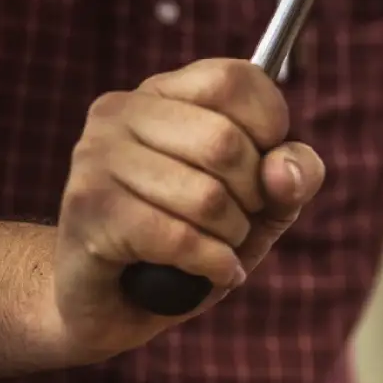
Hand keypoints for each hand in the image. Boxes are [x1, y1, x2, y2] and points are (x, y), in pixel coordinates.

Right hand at [50, 58, 324, 360]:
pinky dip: (213, 266)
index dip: (270, 128)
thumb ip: (294, 177)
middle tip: (236, 221)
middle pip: (224, 142)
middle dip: (252, 197)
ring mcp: (96, 156)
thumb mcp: (263, 206)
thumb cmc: (193, 240)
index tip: (260, 167)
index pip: (234, 80)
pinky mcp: (88, 209)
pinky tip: (213, 273)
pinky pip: (179, 238)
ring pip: (206, 197)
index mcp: (162, 92)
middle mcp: (121, 111)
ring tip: (216, 249)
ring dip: (230, 239)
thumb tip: (283, 170)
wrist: (113, 302)